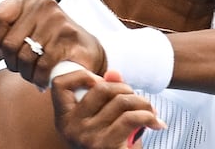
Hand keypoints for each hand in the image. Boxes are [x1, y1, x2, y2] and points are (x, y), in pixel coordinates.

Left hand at [0, 0, 106, 87]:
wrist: (86, 49)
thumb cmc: (53, 41)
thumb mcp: (24, 35)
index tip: (4, 50)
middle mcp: (43, 4)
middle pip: (9, 43)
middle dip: (13, 62)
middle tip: (23, 66)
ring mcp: (57, 19)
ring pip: (24, 56)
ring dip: (27, 73)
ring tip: (34, 72)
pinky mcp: (69, 37)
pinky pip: (42, 65)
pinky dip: (40, 77)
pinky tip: (43, 78)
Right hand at [51, 69, 165, 148]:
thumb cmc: (107, 146)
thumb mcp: (100, 121)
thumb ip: (104, 96)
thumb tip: (114, 73)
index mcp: (63, 119)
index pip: (59, 85)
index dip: (80, 75)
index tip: (99, 81)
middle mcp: (72, 128)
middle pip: (102, 89)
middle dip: (125, 88)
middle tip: (136, 98)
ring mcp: (88, 137)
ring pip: (122, 101)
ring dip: (143, 102)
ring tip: (151, 110)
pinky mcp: (106, 146)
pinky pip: (132, 118)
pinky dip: (149, 116)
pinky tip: (155, 122)